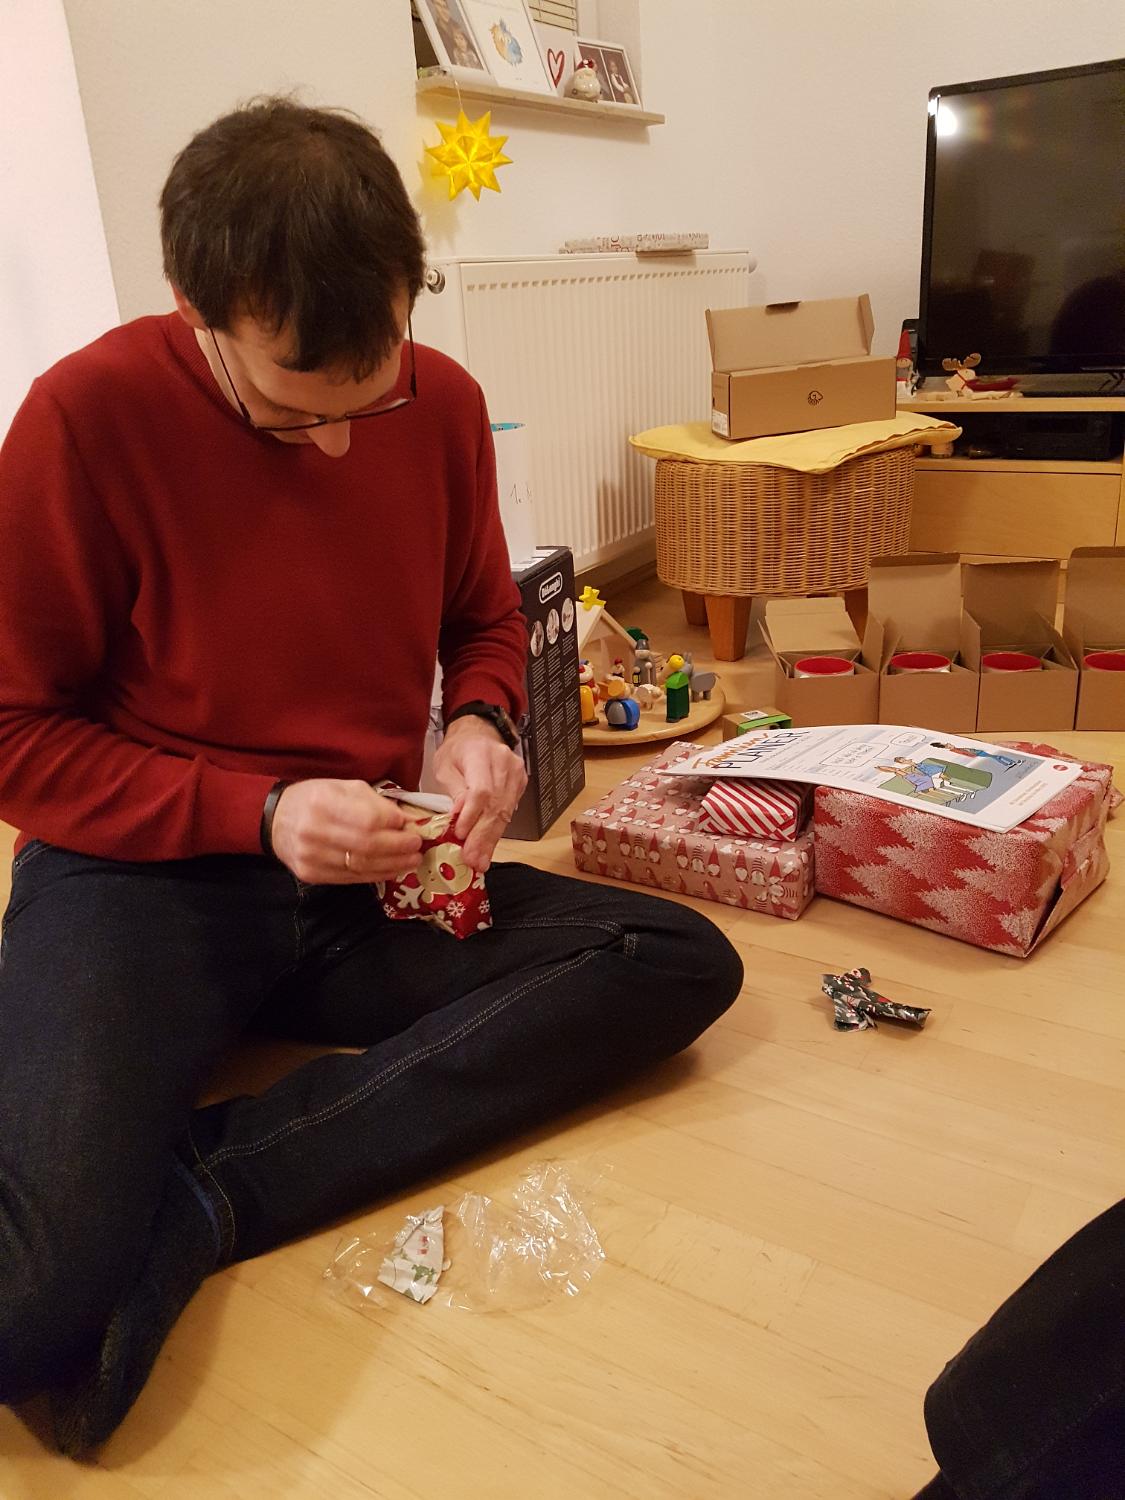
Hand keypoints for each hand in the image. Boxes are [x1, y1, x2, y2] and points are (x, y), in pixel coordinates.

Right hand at [269, 779, 423, 884]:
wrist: (277, 820)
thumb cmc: (315, 799)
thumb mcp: (343, 788)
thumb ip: (374, 802)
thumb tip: (405, 820)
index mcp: (322, 802)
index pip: (367, 819)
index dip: (392, 824)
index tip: (409, 824)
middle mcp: (314, 831)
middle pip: (367, 845)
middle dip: (398, 847)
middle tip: (417, 846)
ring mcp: (311, 856)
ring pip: (361, 866)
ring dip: (392, 865)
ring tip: (411, 861)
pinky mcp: (311, 874)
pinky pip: (350, 878)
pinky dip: (375, 875)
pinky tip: (391, 870)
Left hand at [432, 715, 526, 871]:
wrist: (479, 733)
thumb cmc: (458, 750)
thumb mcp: (445, 765)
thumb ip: (454, 790)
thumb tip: (459, 818)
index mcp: (480, 753)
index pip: (481, 789)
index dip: (472, 815)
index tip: (461, 835)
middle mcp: (504, 763)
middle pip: (496, 805)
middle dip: (482, 836)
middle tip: (472, 859)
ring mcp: (516, 774)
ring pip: (505, 812)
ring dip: (491, 839)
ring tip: (480, 860)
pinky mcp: (521, 785)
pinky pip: (509, 812)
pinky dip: (497, 831)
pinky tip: (488, 848)